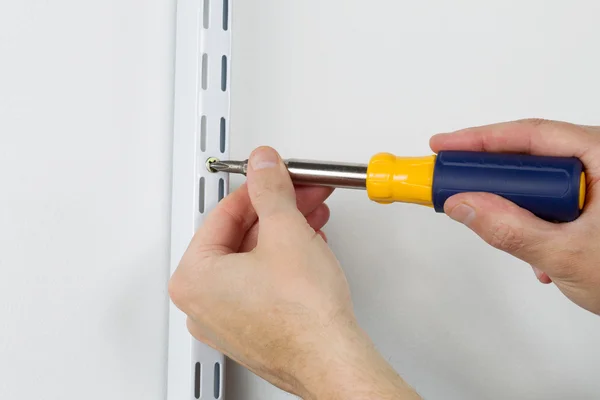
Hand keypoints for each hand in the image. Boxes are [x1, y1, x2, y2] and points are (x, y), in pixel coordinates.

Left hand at [169, 147, 420, 399]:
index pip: (224, 214)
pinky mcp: (252, 330)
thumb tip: (263, 166)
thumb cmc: (303, 315)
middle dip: (278, 210)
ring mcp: (226, 320)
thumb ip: (270, 189)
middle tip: (301, 193)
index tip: (274, 174)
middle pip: (240, 237)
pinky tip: (309, 246)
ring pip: (254, 260)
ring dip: (286, 232)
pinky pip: (262, 283)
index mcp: (193, 278)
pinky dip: (285, 261)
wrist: (332, 359)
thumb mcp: (285, 230)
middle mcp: (202, 304)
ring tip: (312, 217)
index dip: (258, 187)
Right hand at [431, 119, 599, 314]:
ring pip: (540, 182)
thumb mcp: (568, 254)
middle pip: (533, 156)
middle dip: (494, 178)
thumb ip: (510, 229)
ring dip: (516, 208)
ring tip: (505, 233)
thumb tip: (463, 205)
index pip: (532, 135)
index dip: (481, 139)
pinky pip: (552, 201)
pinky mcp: (596, 204)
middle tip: (454, 185)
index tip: (444, 147)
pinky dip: (535, 222)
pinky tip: (539, 254)